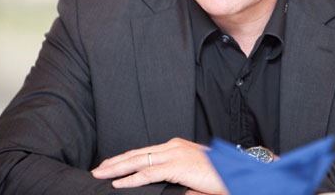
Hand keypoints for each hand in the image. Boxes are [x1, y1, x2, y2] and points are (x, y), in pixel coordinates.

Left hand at [91, 137, 227, 194]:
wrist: (235, 172)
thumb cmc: (219, 174)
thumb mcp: (194, 173)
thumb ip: (177, 177)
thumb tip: (163, 187)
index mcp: (176, 146)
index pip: (145, 152)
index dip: (126, 158)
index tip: (112, 165)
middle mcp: (172, 147)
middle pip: (137, 154)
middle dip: (115, 162)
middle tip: (98, 168)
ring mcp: (173, 155)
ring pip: (137, 161)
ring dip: (116, 169)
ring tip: (100, 174)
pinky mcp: (176, 166)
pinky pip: (147, 173)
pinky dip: (130, 179)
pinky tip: (118, 184)